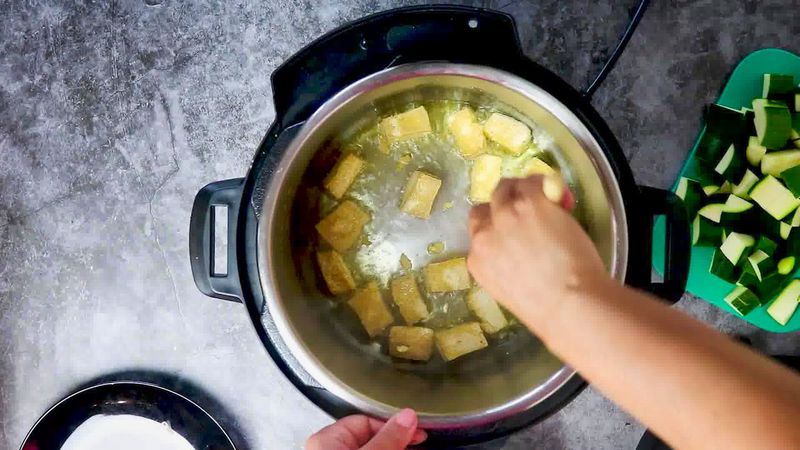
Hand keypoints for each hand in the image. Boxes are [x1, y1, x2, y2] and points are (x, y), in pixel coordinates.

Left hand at [306, 409, 426, 449]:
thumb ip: (387, 438)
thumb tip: (408, 415)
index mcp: (326, 439)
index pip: (366, 420)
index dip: (393, 425)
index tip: (418, 432)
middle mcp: (329, 448)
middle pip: (371, 436)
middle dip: (397, 438)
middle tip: (419, 442)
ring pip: (373, 447)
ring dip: (394, 445)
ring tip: (414, 445)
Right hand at [467, 175, 607, 326]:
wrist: (568, 303)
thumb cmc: (546, 309)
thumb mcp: (508, 289)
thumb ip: (503, 264)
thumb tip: (520, 247)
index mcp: (478, 261)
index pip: (478, 231)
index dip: (495, 226)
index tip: (511, 229)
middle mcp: (485, 235)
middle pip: (485, 207)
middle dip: (503, 206)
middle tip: (525, 210)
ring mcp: (506, 215)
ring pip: (505, 188)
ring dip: (521, 190)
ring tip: (542, 199)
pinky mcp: (531, 202)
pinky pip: (532, 182)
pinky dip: (542, 184)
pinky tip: (556, 194)